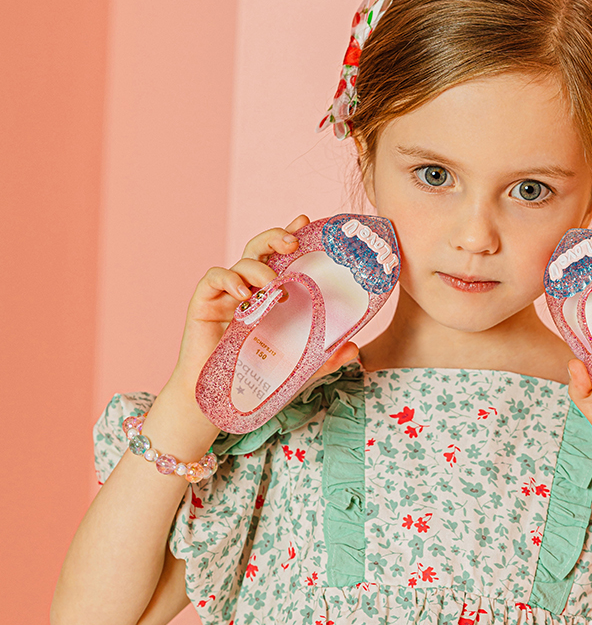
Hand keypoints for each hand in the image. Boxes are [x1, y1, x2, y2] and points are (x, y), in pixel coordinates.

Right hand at [171, 220, 308, 412]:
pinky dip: (228, 278)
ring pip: (241, 262)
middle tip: (292, 242)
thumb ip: (323, 358)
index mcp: (268, 296)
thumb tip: (354, 349)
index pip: (280, 258)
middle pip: (260, 249)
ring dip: (258, 266)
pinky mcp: (203, 303)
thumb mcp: (296, 368)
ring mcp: (224, 295)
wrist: (216, 402)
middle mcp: (247, 289)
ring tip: (271, 284)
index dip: (290, 236)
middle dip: (276, 237)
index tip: (304, 221)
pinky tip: (242, 292)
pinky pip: (214, 277)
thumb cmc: (255, 380)